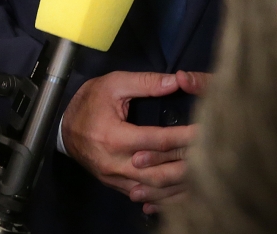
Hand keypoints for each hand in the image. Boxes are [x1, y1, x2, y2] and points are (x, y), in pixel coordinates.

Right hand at [60, 70, 210, 214]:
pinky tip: (182, 192)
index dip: (184, 137)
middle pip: (158, 173)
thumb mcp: (114, 83)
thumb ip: (146, 82)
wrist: (63, 125)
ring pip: (152, 189)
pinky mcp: (114, 184)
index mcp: (114, 137)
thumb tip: (176, 81)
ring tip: (205, 176)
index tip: (207, 131)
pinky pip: (142, 195)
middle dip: (187, 166)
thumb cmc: (89, 101)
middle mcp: (115, 163)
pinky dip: (163, 195)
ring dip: (178, 185)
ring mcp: (114, 178)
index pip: (158, 141)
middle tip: (212, 157)